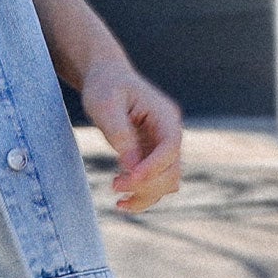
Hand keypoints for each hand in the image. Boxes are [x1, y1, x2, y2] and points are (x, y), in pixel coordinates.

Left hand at [80, 59, 182, 212]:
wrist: (106, 77)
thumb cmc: (105, 86)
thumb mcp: (105, 105)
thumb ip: (120, 134)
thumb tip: (131, 166)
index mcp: (165, 115)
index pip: (170, 148)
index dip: (153, 167)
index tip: (127, 178)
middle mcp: (170, 132)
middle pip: (172, 170)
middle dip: (146, 185)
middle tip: (114, 187)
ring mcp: (162, 146)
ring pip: (168, 181)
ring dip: (147, 195)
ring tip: (118, 199)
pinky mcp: (152, 155)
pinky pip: (156, 181)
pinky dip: (143, 194)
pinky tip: (122, 199)